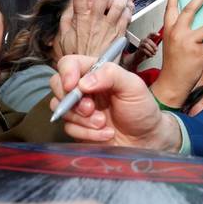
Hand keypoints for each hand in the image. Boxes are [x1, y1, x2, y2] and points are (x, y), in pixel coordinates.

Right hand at [51, 54, 182, 150]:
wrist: (146, 140)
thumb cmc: (142, 109)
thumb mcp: (133, 86)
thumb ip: (111, 75)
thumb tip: (83, 82)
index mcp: (95, 73)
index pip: (69, 63)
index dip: (66, 73)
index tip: (73, 86)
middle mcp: (84, 89)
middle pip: (57, 85)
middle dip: (72, 100)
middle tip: (91, 109)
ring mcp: (79, 109)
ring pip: (61, 109)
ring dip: (83, 119)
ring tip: (103, 123)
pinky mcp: (78, 128)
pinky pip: (69, 128)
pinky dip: (87, 133)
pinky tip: (105, 134)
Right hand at [58, 0, 133, 58]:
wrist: (90, 74)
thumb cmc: (78, 56)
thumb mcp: (64, 35)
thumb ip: (67, 17)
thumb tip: (71, 2)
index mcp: (79, 18)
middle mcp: (95, 20)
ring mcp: (108, 26)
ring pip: (118, 1)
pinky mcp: (119, 33)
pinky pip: (126, 14)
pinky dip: (127, 7)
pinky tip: (124, 5)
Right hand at [122, 35, 158, 69]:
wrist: (139, 57)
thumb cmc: (146, 52)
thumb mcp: (151, 48)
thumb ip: (154, 45)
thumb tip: (159, 44)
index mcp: (147, 39)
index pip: (150, 34)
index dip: (154, 34)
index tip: (159, 35)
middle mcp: (143, 41)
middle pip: (148, 40)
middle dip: (153, 45)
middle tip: (156, 50)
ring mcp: (141, 44)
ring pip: (146, 45)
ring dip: (151, 50)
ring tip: (153, 53)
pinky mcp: (139, 49)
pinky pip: (144, 50)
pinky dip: (149, 53)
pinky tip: (150, 55)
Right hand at [150, 0, 202, 107]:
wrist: (172, 83)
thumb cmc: (173, 64)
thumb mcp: (172, 43)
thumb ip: (181, 30)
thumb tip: (198, 20)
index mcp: (169, 30)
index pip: (170, 7)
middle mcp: (177, 33)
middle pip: (189, 10)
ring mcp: (188, 42)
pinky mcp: (199, 52)